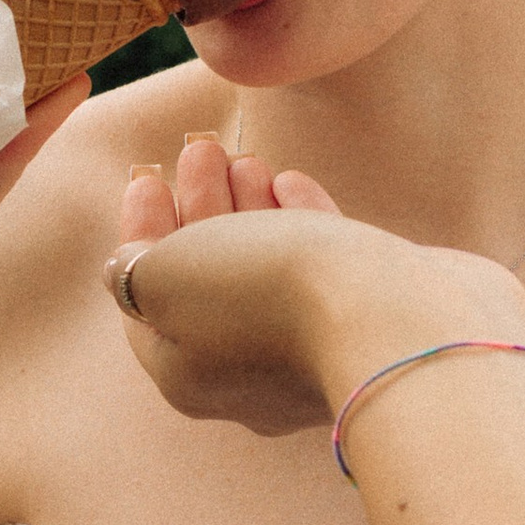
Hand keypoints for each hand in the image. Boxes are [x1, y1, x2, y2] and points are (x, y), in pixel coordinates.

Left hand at [107, 134, 524, 439]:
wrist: (398, 324)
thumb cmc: (268, 296)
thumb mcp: (170, 277)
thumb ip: (136, 270)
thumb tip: (127, 268)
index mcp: (186, 375)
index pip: (147, 301)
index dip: (140, 235)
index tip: (145, 176)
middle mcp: (248, 375)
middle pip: (209, 281)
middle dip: (199, 210)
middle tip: (201, 149)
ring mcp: (316, 353)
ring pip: (268, 273)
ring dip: (249, 211)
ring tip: (247, 158)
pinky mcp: (372, 325)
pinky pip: (324, 274)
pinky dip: (300, 225)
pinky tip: (291, 184)